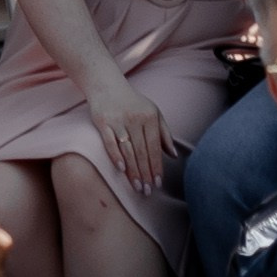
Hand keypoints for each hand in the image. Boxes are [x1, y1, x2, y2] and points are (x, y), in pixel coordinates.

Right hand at [85, 73, 171, 193]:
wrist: (106, 84)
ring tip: (137, 187)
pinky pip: (109, 142)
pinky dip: (115, 156)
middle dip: (145, 173)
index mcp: (150, 117)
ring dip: (133, 171)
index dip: (156, 166)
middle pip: (142, 151)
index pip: (155, 147)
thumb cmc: (132, 102)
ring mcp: (118, 120)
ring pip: (128, 150)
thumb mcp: (153, 112)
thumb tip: (173, 155)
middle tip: (147, 191)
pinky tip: (121, 170)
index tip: (157, 183)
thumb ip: (164, 133)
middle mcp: (135, 118)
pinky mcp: (103, 122)